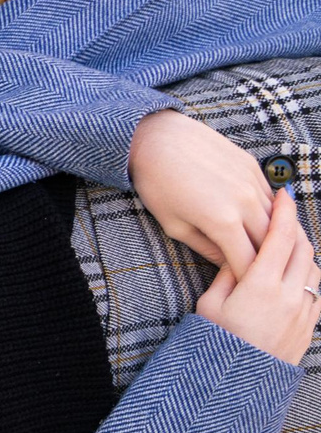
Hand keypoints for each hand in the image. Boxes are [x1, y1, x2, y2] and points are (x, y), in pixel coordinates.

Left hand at [130, 109, 274, 282]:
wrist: (157, 138)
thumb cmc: (157, 184)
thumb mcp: (174, 225)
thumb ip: (205, 247)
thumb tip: (227, 263)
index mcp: (223, 222)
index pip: (248, 262)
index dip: (249, 280)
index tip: (250, 295)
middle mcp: (245, 201)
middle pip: (270, 242)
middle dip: (269, 262)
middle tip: (268, 279)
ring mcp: (252, 181)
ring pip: (275, 219)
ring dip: (274, 238)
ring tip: (274, 256)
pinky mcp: (253, 165)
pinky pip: (270, 197)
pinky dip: (271, 214)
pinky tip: (267, 225)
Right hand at [196, 188, 320, 362]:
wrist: (235, 385)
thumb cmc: (214, 344)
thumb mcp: (209, 306)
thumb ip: (227, 276)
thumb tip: (238, 257)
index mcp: (261, 286)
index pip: (281, 237)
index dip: (284, 212)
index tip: (282, 194)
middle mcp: (290, 295)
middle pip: (304, 247)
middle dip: (296, 227)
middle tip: (284, 215)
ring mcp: (304, 311)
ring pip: (314, 267)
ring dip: (303, 252)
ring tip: (287, 245)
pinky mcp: (310, 325)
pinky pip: (316, 290)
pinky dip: (306, 275)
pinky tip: (293, 275)